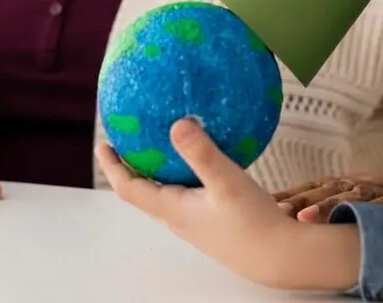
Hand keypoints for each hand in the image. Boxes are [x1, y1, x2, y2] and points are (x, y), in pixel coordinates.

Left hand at [97, 119, 360, 291]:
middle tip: (132, 137)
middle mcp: (178, 217)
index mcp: (172, 209)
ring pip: (166, 191)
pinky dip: (183, 172)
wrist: (279, 257)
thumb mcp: (227, 182)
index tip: (103, 143)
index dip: (113, 166)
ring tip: (162, 142)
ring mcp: (195, 221)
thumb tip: (177, 124)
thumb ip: (202, 153)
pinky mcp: (212, 220)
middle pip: (143, 190)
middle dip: (133, 164)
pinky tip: (203, 158)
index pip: (129, 188)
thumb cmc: (253, 223)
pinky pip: (187, 192)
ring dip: (157, 169)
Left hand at [274, 176, 382, 222]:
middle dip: (303, 200)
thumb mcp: (350, 212)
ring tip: (306, 218)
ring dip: (329, 206)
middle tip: (281, 211)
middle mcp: (361, 184)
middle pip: (328, 188)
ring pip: (352, 195)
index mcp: (346, 186)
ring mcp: (382, 191)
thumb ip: (323, 211)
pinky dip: (370, 209)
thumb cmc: (382, 216)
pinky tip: (354, 218)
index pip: (314, 187)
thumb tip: (282, 216)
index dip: (292, 195)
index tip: (269, 204)